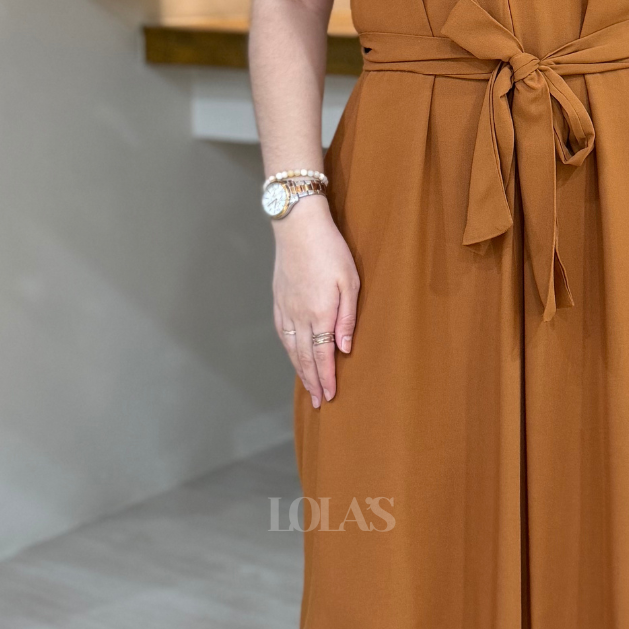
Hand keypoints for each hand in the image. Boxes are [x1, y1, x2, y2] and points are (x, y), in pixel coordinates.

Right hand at [272, 195, 359, 406]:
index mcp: (320, 314)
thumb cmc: (331, 251)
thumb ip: (347, 318)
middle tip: (318, 402)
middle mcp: (299, 317)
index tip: (330, 396)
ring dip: (299, 370)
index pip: (323, 356)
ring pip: (291, 349)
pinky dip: (288, 350)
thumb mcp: (350, 282)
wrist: (298, 227)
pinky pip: (282, 334)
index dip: (326, 378)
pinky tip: (293, 355)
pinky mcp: (278, 300)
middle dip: (312, 382)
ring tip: (307, 386)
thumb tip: (344, 348)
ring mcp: (285, 309)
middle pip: (305, 358)